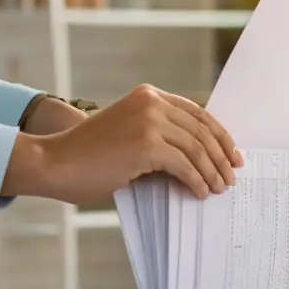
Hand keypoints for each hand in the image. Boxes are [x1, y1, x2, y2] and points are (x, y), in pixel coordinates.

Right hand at [1, 84, 242, 202]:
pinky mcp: (146, 144)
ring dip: (212, 172)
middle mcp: (151, 102)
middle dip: (221, 156)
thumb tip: (199, 158)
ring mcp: (149, 121)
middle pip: (202, 130)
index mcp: (149, 95)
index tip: (233, 155)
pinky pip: (184, 165)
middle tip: (231, 176)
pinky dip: (196, 181)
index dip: (219, 136)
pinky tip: (200, 193)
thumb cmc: (89, 156)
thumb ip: (160, 136)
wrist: (55, 162)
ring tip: (218, 189)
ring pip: (196, 149)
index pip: (198, 114)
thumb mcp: (130, 135)